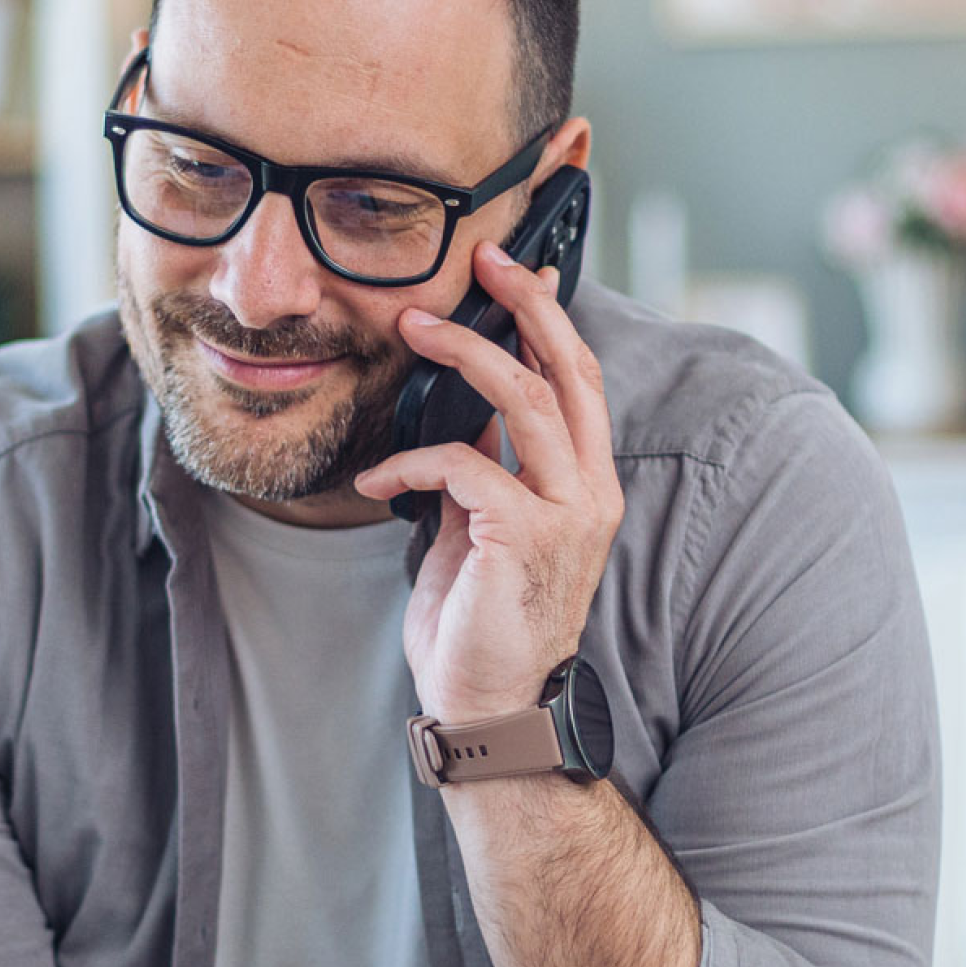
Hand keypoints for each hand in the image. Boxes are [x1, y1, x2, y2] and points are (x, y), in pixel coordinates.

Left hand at [351, 240, 623, 722]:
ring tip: (413, 328)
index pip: (579, 381)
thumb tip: (461, 413)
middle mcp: (588, 493)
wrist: (486, 705)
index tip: (512, 270)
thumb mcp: (479, 527)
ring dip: (465, 354)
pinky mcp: (525, 539)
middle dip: (526, 305)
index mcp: (583, 484)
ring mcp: (566, 516)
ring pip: (526, 402)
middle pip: (570, 371)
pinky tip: (377, 479)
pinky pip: (464, 468)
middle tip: (483, 260)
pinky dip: (411, 462)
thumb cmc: (478, 620)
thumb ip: (483, 468)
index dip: (548, 319)